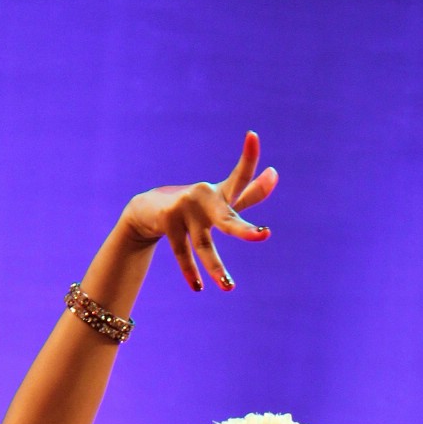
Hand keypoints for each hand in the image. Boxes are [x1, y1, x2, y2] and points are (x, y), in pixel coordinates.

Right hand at [121, 131, 277, 291]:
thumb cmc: (194, 208)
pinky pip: (182, 253)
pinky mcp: (168, 221)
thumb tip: (275, 172)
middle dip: (245, 230)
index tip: (252, 135)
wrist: (146, 211)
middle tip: (264, 235)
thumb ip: (250, 193)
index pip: (240, 178)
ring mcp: (185, 209)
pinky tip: (198, 288)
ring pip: (204, 246)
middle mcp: (204, 198)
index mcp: (220, 194)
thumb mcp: (223, 201)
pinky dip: (190, 271)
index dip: (248, 158)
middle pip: (228, 219)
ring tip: (229, 288)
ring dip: (216, 268)